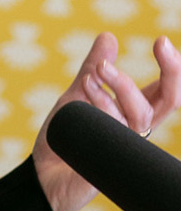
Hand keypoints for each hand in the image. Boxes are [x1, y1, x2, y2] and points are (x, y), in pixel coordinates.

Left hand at [33, 32, 180, 210]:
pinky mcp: (108, 163)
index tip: (162, 41)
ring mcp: (124, 147)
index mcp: (134, 112)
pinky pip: (114, 133)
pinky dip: (102, 108)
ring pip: (140, 115)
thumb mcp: (78, 95)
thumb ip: (93, 68)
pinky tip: (86, 92)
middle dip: (171, 72)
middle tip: (160, 43)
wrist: (42, 174)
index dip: (173, 67)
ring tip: (95, 71)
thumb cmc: (67, 138)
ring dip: (120, 85)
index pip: (167, 89)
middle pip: (170, 102)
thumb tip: (108, 36)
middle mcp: (135, 129)